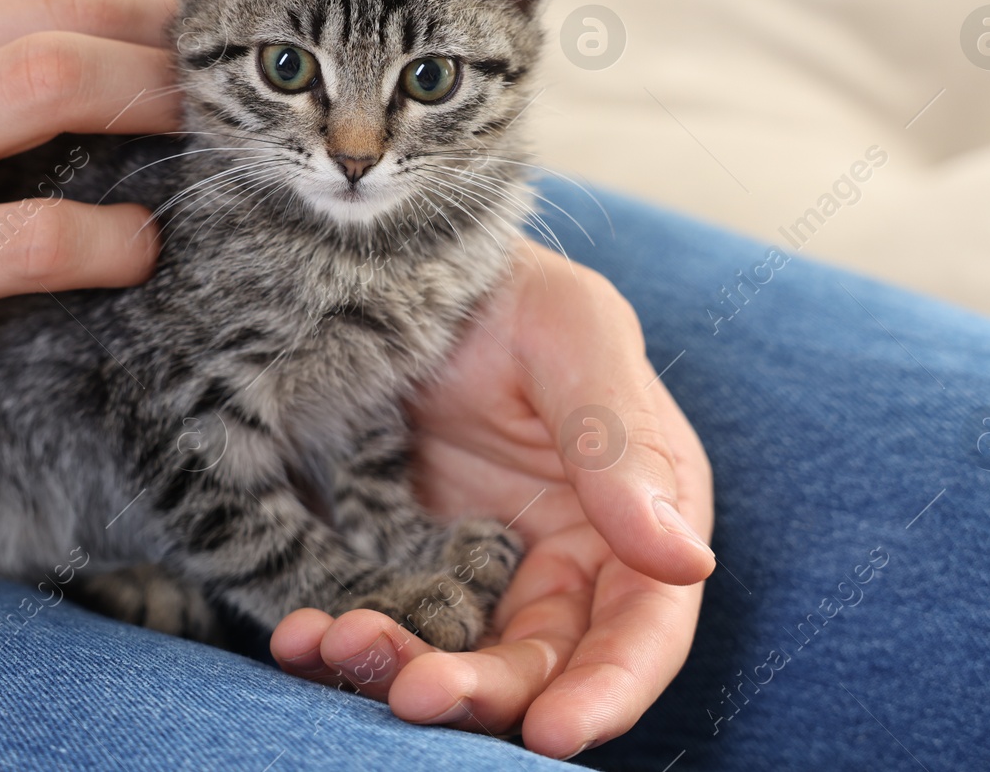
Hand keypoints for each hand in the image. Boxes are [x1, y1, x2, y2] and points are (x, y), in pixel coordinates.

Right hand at [0, 0, 179, 474]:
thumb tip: (93, 27)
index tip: (188, 40)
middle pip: (62, 8)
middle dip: (166, 42)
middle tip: (219, 89)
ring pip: (54, 84)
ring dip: (154, 107)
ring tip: (199, 142)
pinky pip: (38, 234)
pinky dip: (112, 239)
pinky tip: (138, 247)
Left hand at [271, 242, 713, 758]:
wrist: (398, 265)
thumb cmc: (513, 292)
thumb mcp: (575, 339)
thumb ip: (620, 446)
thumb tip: (688, 562)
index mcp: (638, 514)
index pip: (642, 628)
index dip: (608, 690)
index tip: (552, 731)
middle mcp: (567, 559)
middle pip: (543, 662)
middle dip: (484, 691)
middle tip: (414, 693)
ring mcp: (481, 566)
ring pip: (459, 654)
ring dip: (405, 667)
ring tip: (340, 644)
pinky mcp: (406, 563)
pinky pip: (385, 620)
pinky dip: (345, 636)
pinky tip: (301, 634)